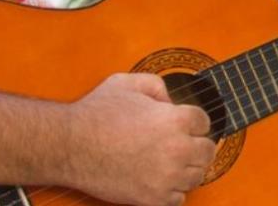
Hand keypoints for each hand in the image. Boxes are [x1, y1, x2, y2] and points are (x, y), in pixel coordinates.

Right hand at [59, 73, 214, 205]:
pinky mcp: (152, 198)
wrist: (69, 146)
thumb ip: (156, 86)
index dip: (193, 121)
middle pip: (208, 151)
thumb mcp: (127, 83)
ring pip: (197, 176)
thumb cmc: (95, 114)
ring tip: (170, 162)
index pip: (205, 122)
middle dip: (197, 144)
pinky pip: (178, 199)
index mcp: (175, 119)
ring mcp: (166, 176)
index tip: (184, 124)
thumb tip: (170, 101)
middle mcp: (177, 149)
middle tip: (182, 144)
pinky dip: (172, 191)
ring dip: (187, 169)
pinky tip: (160, 180)